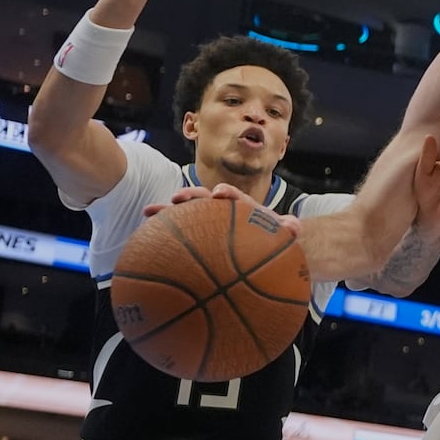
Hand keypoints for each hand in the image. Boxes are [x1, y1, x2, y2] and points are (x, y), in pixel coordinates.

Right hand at [142, 184, 302, 237]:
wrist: (267, 246)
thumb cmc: (274, 237)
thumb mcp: (285, 234)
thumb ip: (289, 229)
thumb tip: (294, 226)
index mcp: (243, 208)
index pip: (234, 196)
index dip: (227, 193)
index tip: (219, 193)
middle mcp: (223, 210)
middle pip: (204, 199)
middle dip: (191, 196)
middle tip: (177, 197)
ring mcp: (209, 221)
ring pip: (186, 213)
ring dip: (168, 211)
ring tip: (150, 211)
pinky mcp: (199, 234)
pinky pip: (180, 234)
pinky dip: (164, 232)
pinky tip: (145, 237)